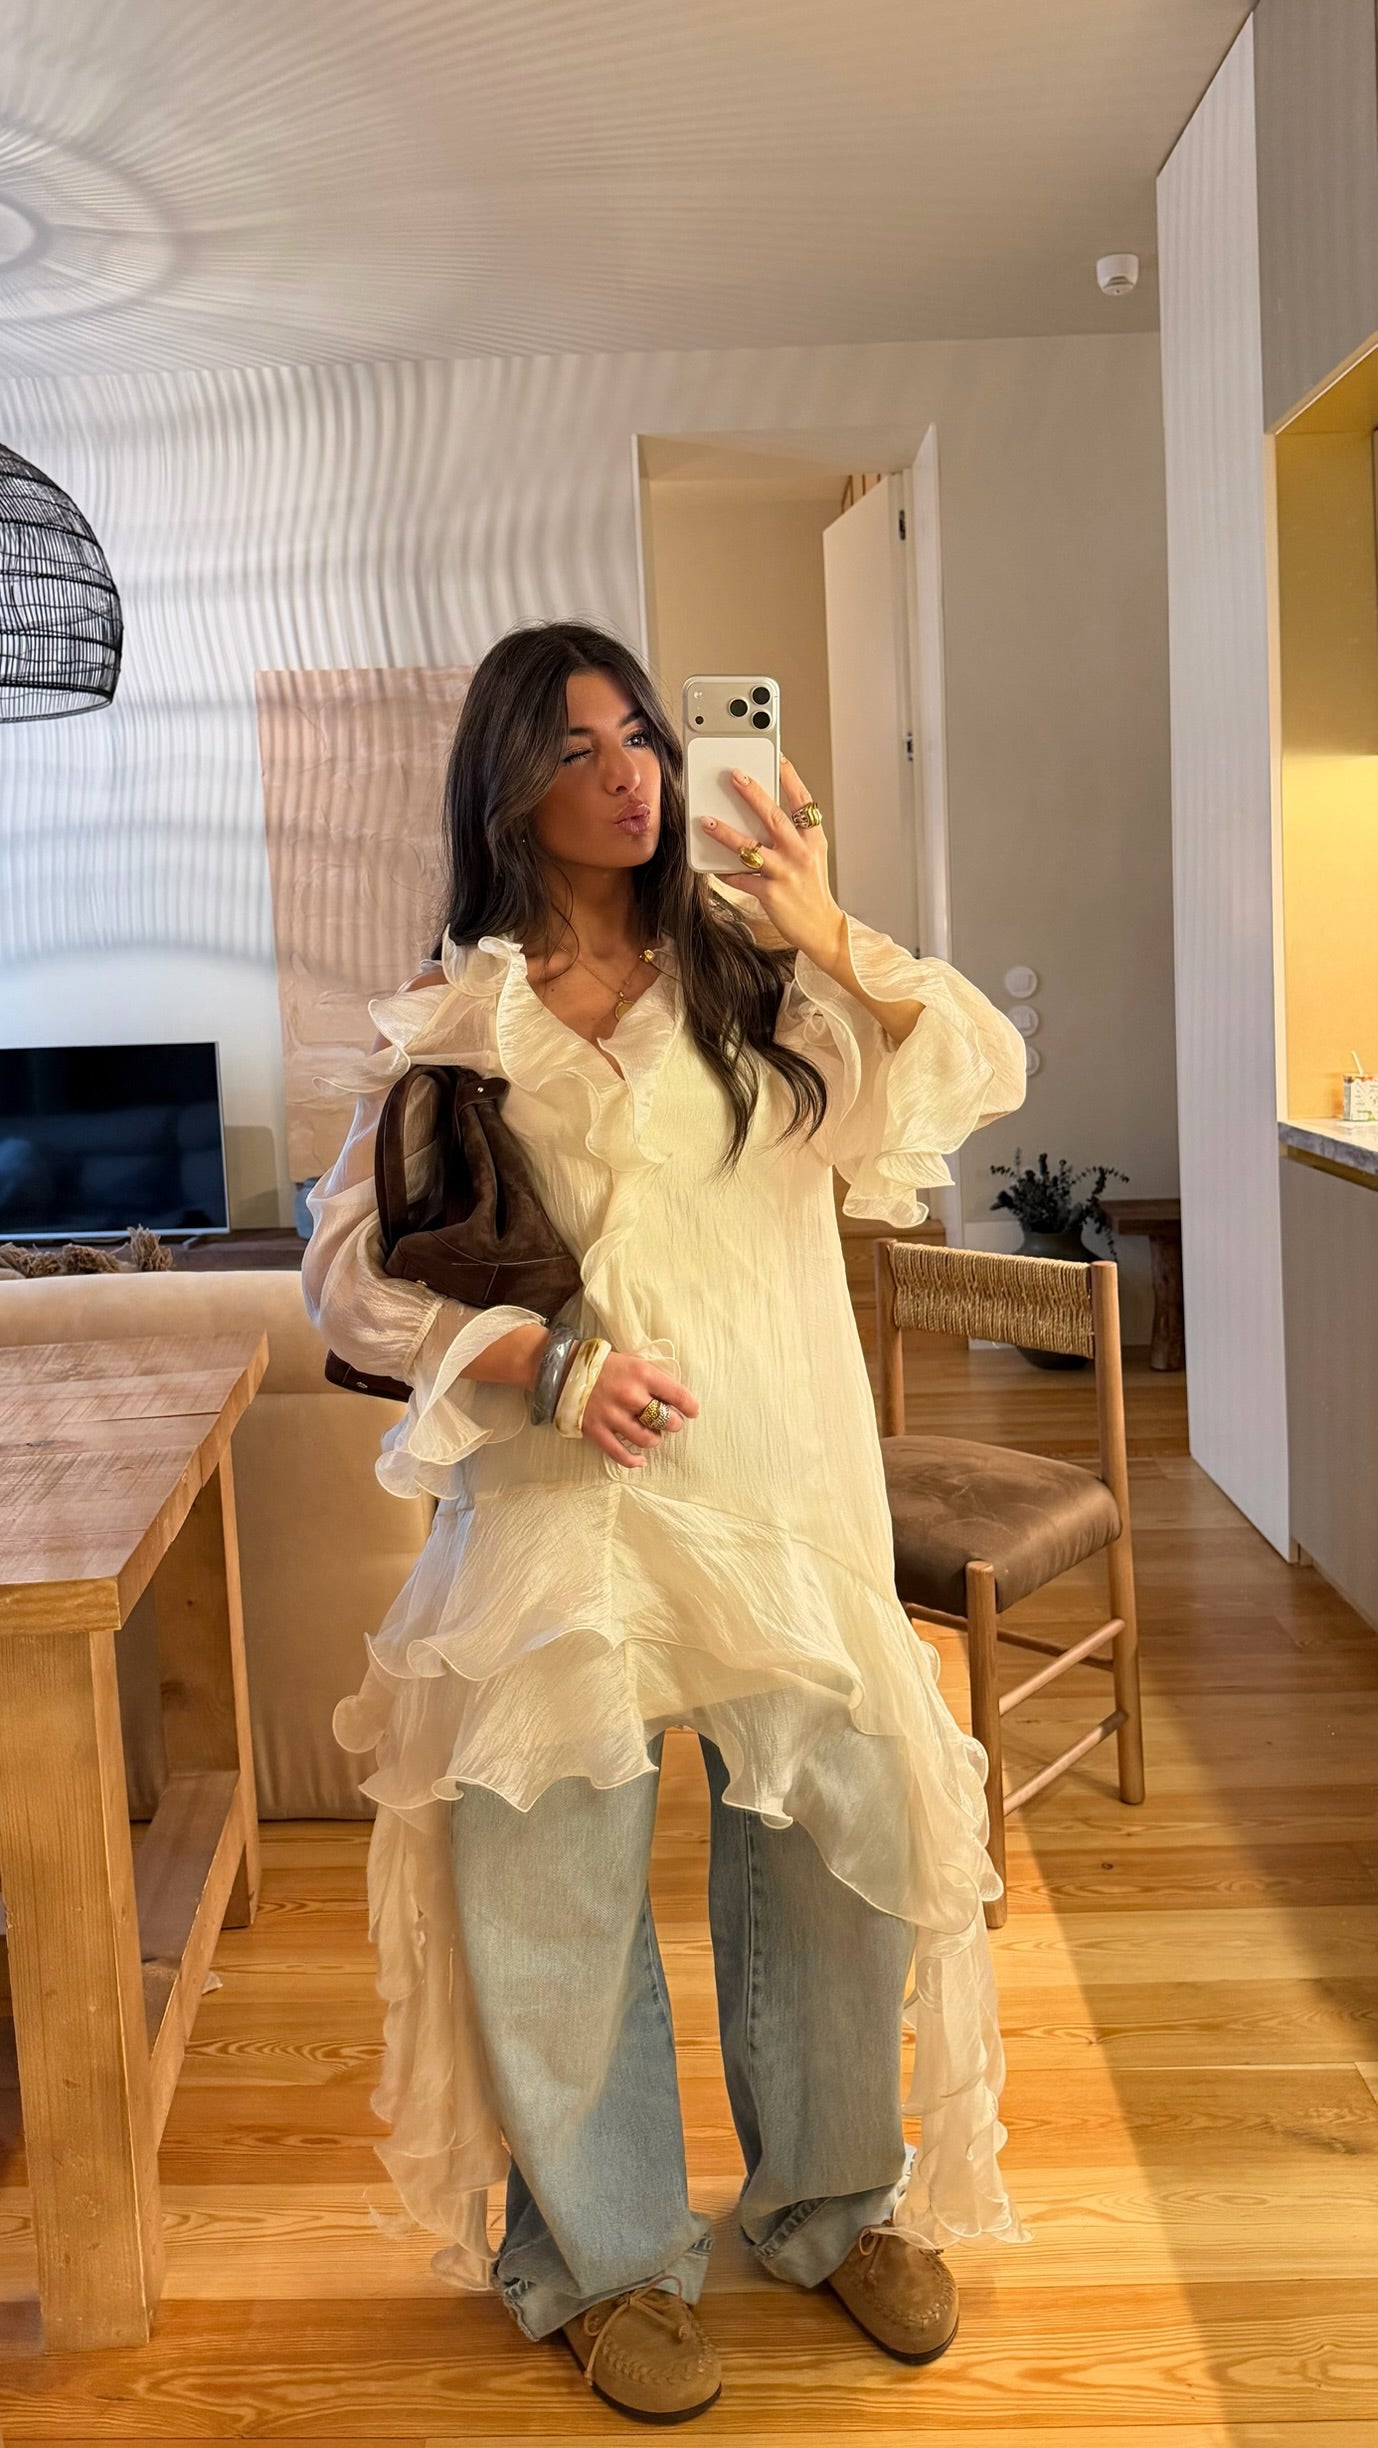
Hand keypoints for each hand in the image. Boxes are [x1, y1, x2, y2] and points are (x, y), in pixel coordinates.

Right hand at [581, 1351, 698, 1468]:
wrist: (565, 1371)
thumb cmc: (606, 1367)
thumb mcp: (634, 1363)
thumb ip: (654, 1381)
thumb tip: (676, 1402)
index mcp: (642, 1374)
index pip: (678, 1395)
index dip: (690, 1406)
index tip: (692, 1411)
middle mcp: (629, 1395)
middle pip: (666, 1420)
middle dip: (672, 1423)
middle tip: (667, 1421)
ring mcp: (612, 1415)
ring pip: (647, 1439)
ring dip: (654, 1439)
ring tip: (650, 1432)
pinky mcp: (597, 1430)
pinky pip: (620, 1454)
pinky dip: (633, 1461)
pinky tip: (641, 1461)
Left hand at [699, 755, 845, 968]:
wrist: (821, 928)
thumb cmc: (811, 889)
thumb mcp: (810, 856)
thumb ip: (791, 836)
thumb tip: (759, 815)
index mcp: (813, 839)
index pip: (803, 801)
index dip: (790, 777)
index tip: (777, 756)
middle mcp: (801, 853)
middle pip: (774, 817)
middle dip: (753, 794)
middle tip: (735, 776)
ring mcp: (786, 874)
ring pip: (751, 848)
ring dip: (726, 833)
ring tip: (707, 821)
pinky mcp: (771, 894)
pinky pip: (742, 879)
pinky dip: (726, 872)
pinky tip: (714, 866)